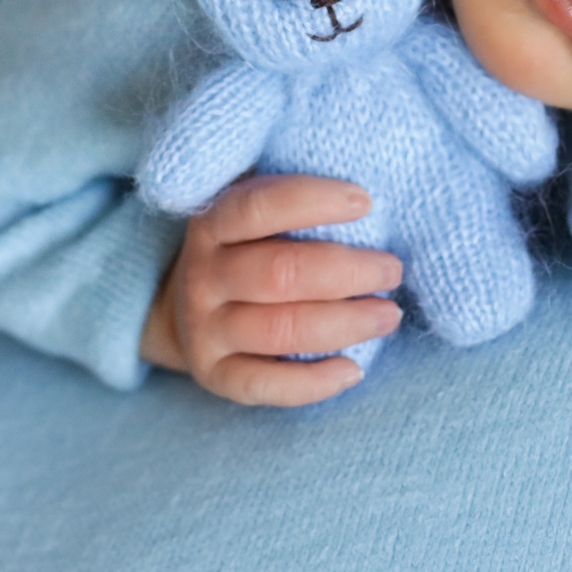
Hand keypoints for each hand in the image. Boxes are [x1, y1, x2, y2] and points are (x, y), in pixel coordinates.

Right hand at [141, 174, 403, 406]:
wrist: (178, 304)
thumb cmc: (244, 246)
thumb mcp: (248, 209)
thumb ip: (288, 194)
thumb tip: (366, 186)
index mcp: (212, 224)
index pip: (259, 207)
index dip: (314, 202)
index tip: (366, 201)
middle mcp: (203, 277)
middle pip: (281, 274)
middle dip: (349, 272)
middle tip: (393, 269)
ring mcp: (205, 329)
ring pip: (281, 330)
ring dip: (346, 324)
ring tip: (389, 315)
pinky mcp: (214, 374)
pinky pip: (265, 385)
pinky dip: (314, 382)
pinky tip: (354, 370)